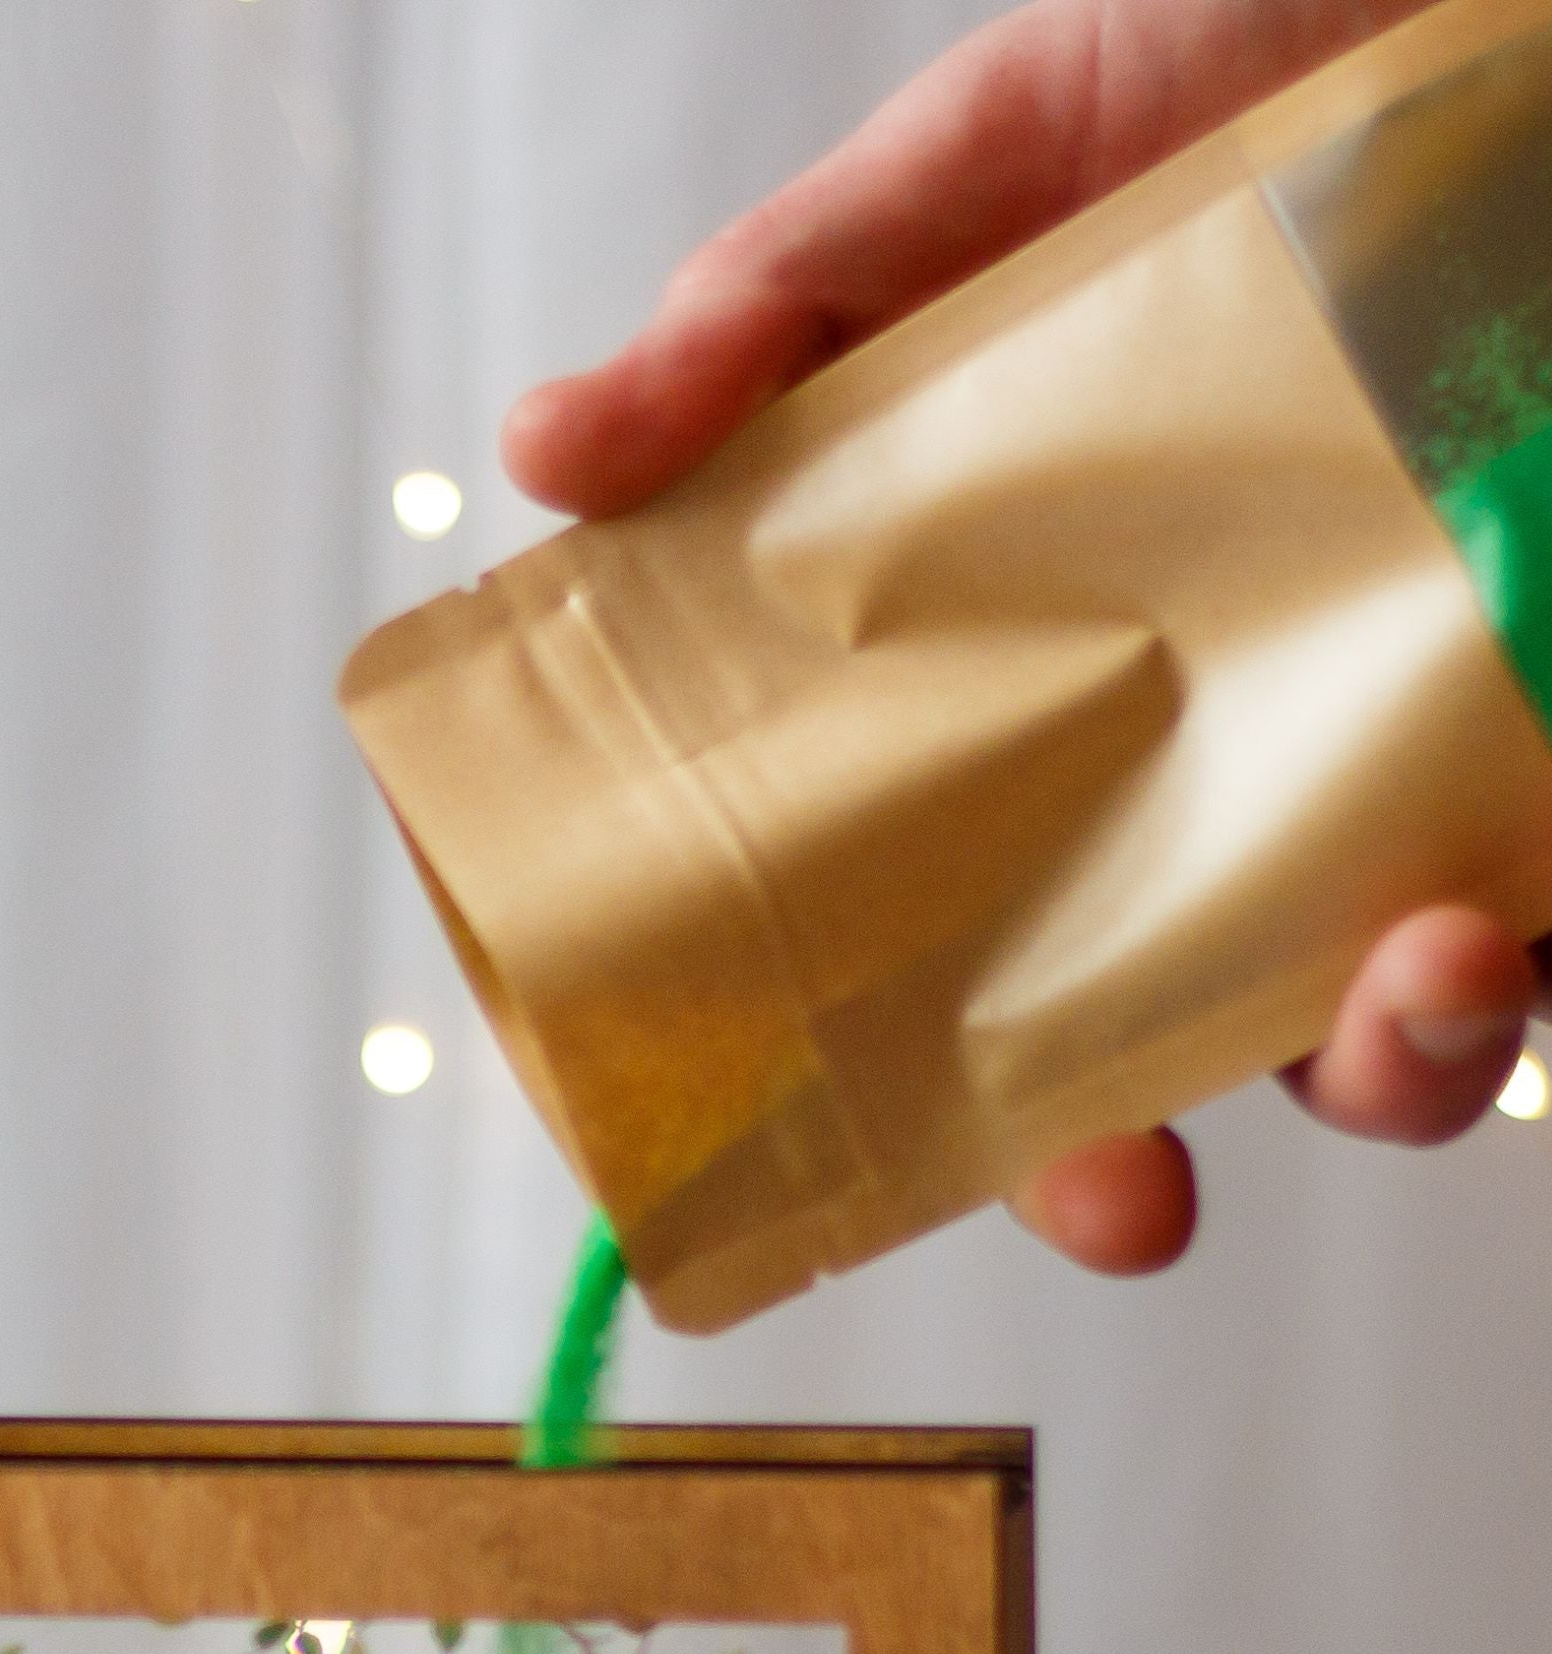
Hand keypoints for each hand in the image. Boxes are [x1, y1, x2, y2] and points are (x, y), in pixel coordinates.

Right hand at [499, 0, 1531, 1279]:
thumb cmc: (1226, 56)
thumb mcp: (975, 167)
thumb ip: (767, 313)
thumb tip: (545, 451)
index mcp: (1022, 685)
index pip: (915, 939)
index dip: (864, 1082)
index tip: (830, 1171)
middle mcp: (1200, 762)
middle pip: (1128, 1047)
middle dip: (1111, 1167)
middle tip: (1121, 1197)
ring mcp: (1391, 766)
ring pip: (1381, 1026)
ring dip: (1401, 1060)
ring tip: (1428, 966)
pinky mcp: (1551, 750)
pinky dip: (1543, 956)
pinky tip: (1518, 902)